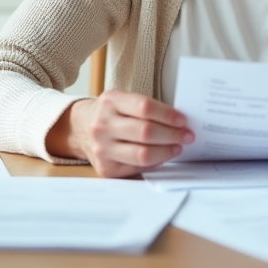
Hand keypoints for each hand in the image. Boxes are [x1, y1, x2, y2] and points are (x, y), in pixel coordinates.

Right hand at [48, 91, 193, 177]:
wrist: (80, 128)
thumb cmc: (110, 113)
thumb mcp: (122, 100)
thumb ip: (145, 108)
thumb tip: (179, 122)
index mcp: (110, 102)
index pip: (145, 107)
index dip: (168, 115)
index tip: (182, 120)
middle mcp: (103, 125)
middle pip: (146, 132)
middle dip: (172, 135)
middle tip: (187, 135)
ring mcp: (102, 148)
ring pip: (143, 154)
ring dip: (167, 151)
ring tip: (178, 147)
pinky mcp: (105, 168)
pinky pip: (136, 167)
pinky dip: (154, 162)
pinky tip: (162, 156)